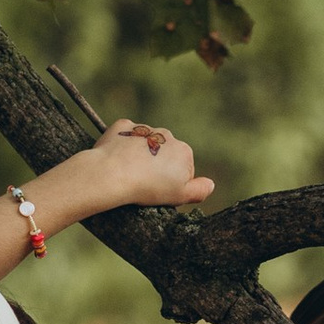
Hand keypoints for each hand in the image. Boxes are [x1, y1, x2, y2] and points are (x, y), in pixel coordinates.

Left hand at [65, 118, 213, 213]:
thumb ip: (199, 190)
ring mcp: (144, 128)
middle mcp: (167, 135)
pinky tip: (116, 159)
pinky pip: (125, 136)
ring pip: (145, 144)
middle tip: (143, 183)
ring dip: (139, 155)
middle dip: (156, 166)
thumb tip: (210, 184)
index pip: (183, 169)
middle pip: (164, 154)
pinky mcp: (123, 127)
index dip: (172, 183)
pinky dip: (122, 145)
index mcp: (184, 150)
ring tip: (128, 172)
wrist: (113, 173)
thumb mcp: (180, 196)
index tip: (160, 191)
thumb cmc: (148, 187)